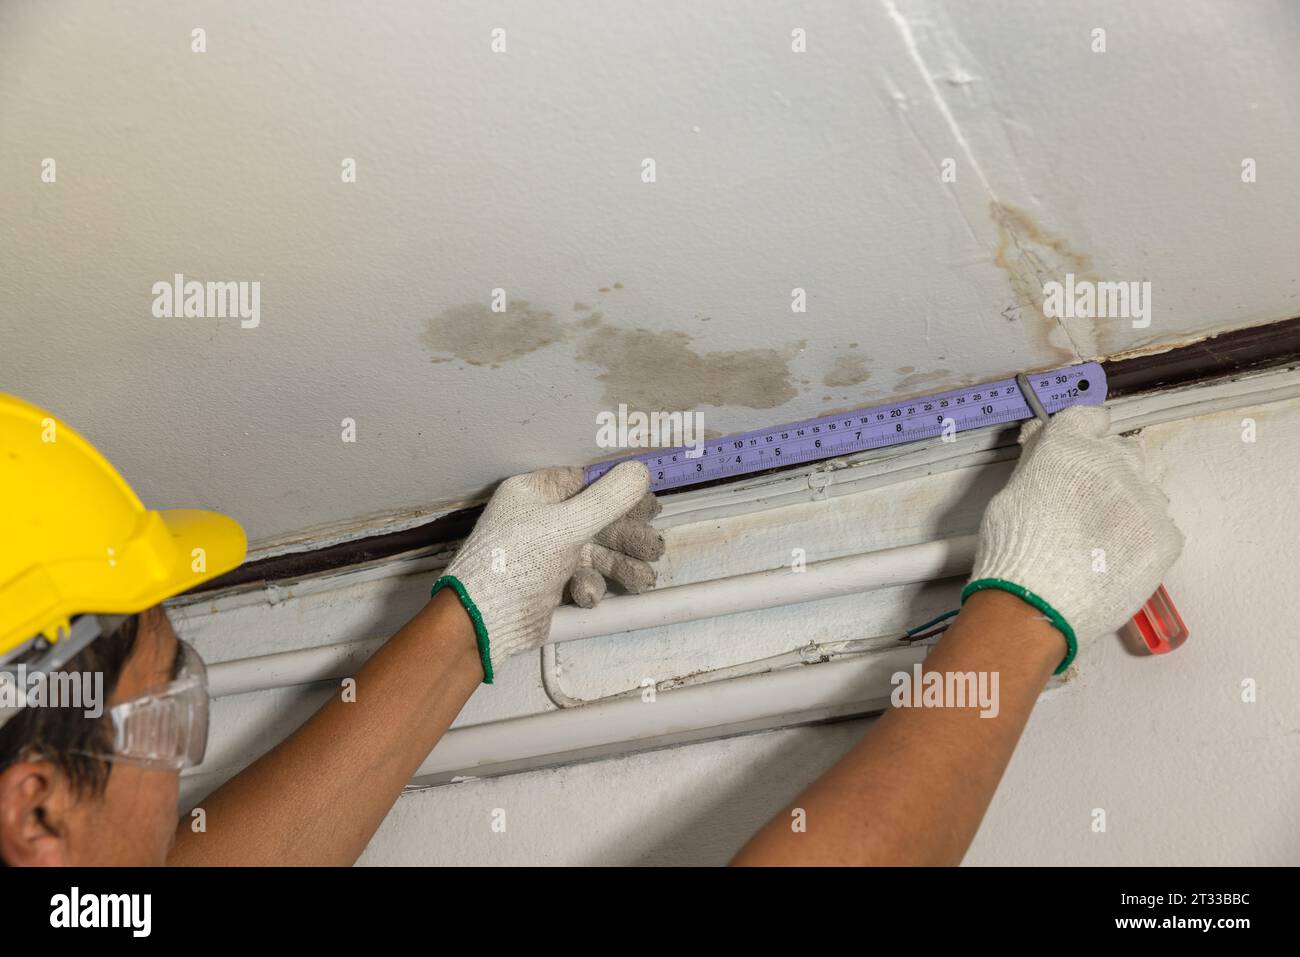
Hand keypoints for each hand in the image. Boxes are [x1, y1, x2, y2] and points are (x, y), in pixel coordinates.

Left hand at [434, 462, 663, 681]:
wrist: (483, 622)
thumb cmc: (516, 563)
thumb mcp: (564, 526)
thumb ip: (607, 499)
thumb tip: (641, 470)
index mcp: (534, 494)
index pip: (586, 484)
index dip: (620, 494)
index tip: (651, 506)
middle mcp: (540, 519)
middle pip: (597, 520)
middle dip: (626, 537)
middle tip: (653, 548)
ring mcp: (546, 552)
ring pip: (595, 552)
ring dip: (620, 565)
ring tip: (644, 578)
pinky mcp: (551, 582)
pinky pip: (582, 576)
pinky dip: (592, 585)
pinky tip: (589, 595)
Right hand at [964, 406, 1183, 671]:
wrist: (1037, 606)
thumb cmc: (1013, 552)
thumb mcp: (1009, 495)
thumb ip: (1036, 463)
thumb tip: (1044, 443)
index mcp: (1069, 447)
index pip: (1089, 417)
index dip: (1084, 432)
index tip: (1081, 445)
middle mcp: (1113, 463)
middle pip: (1123, 448)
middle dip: (1108, 466)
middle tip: (1087, 499)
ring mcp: (1145, 499)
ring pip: (1147, 485)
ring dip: (1129, 499)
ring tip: (1103, 533)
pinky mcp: (1166, 535)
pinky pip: (1160, 523)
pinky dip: (1142, 534)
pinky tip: (1117, 554)